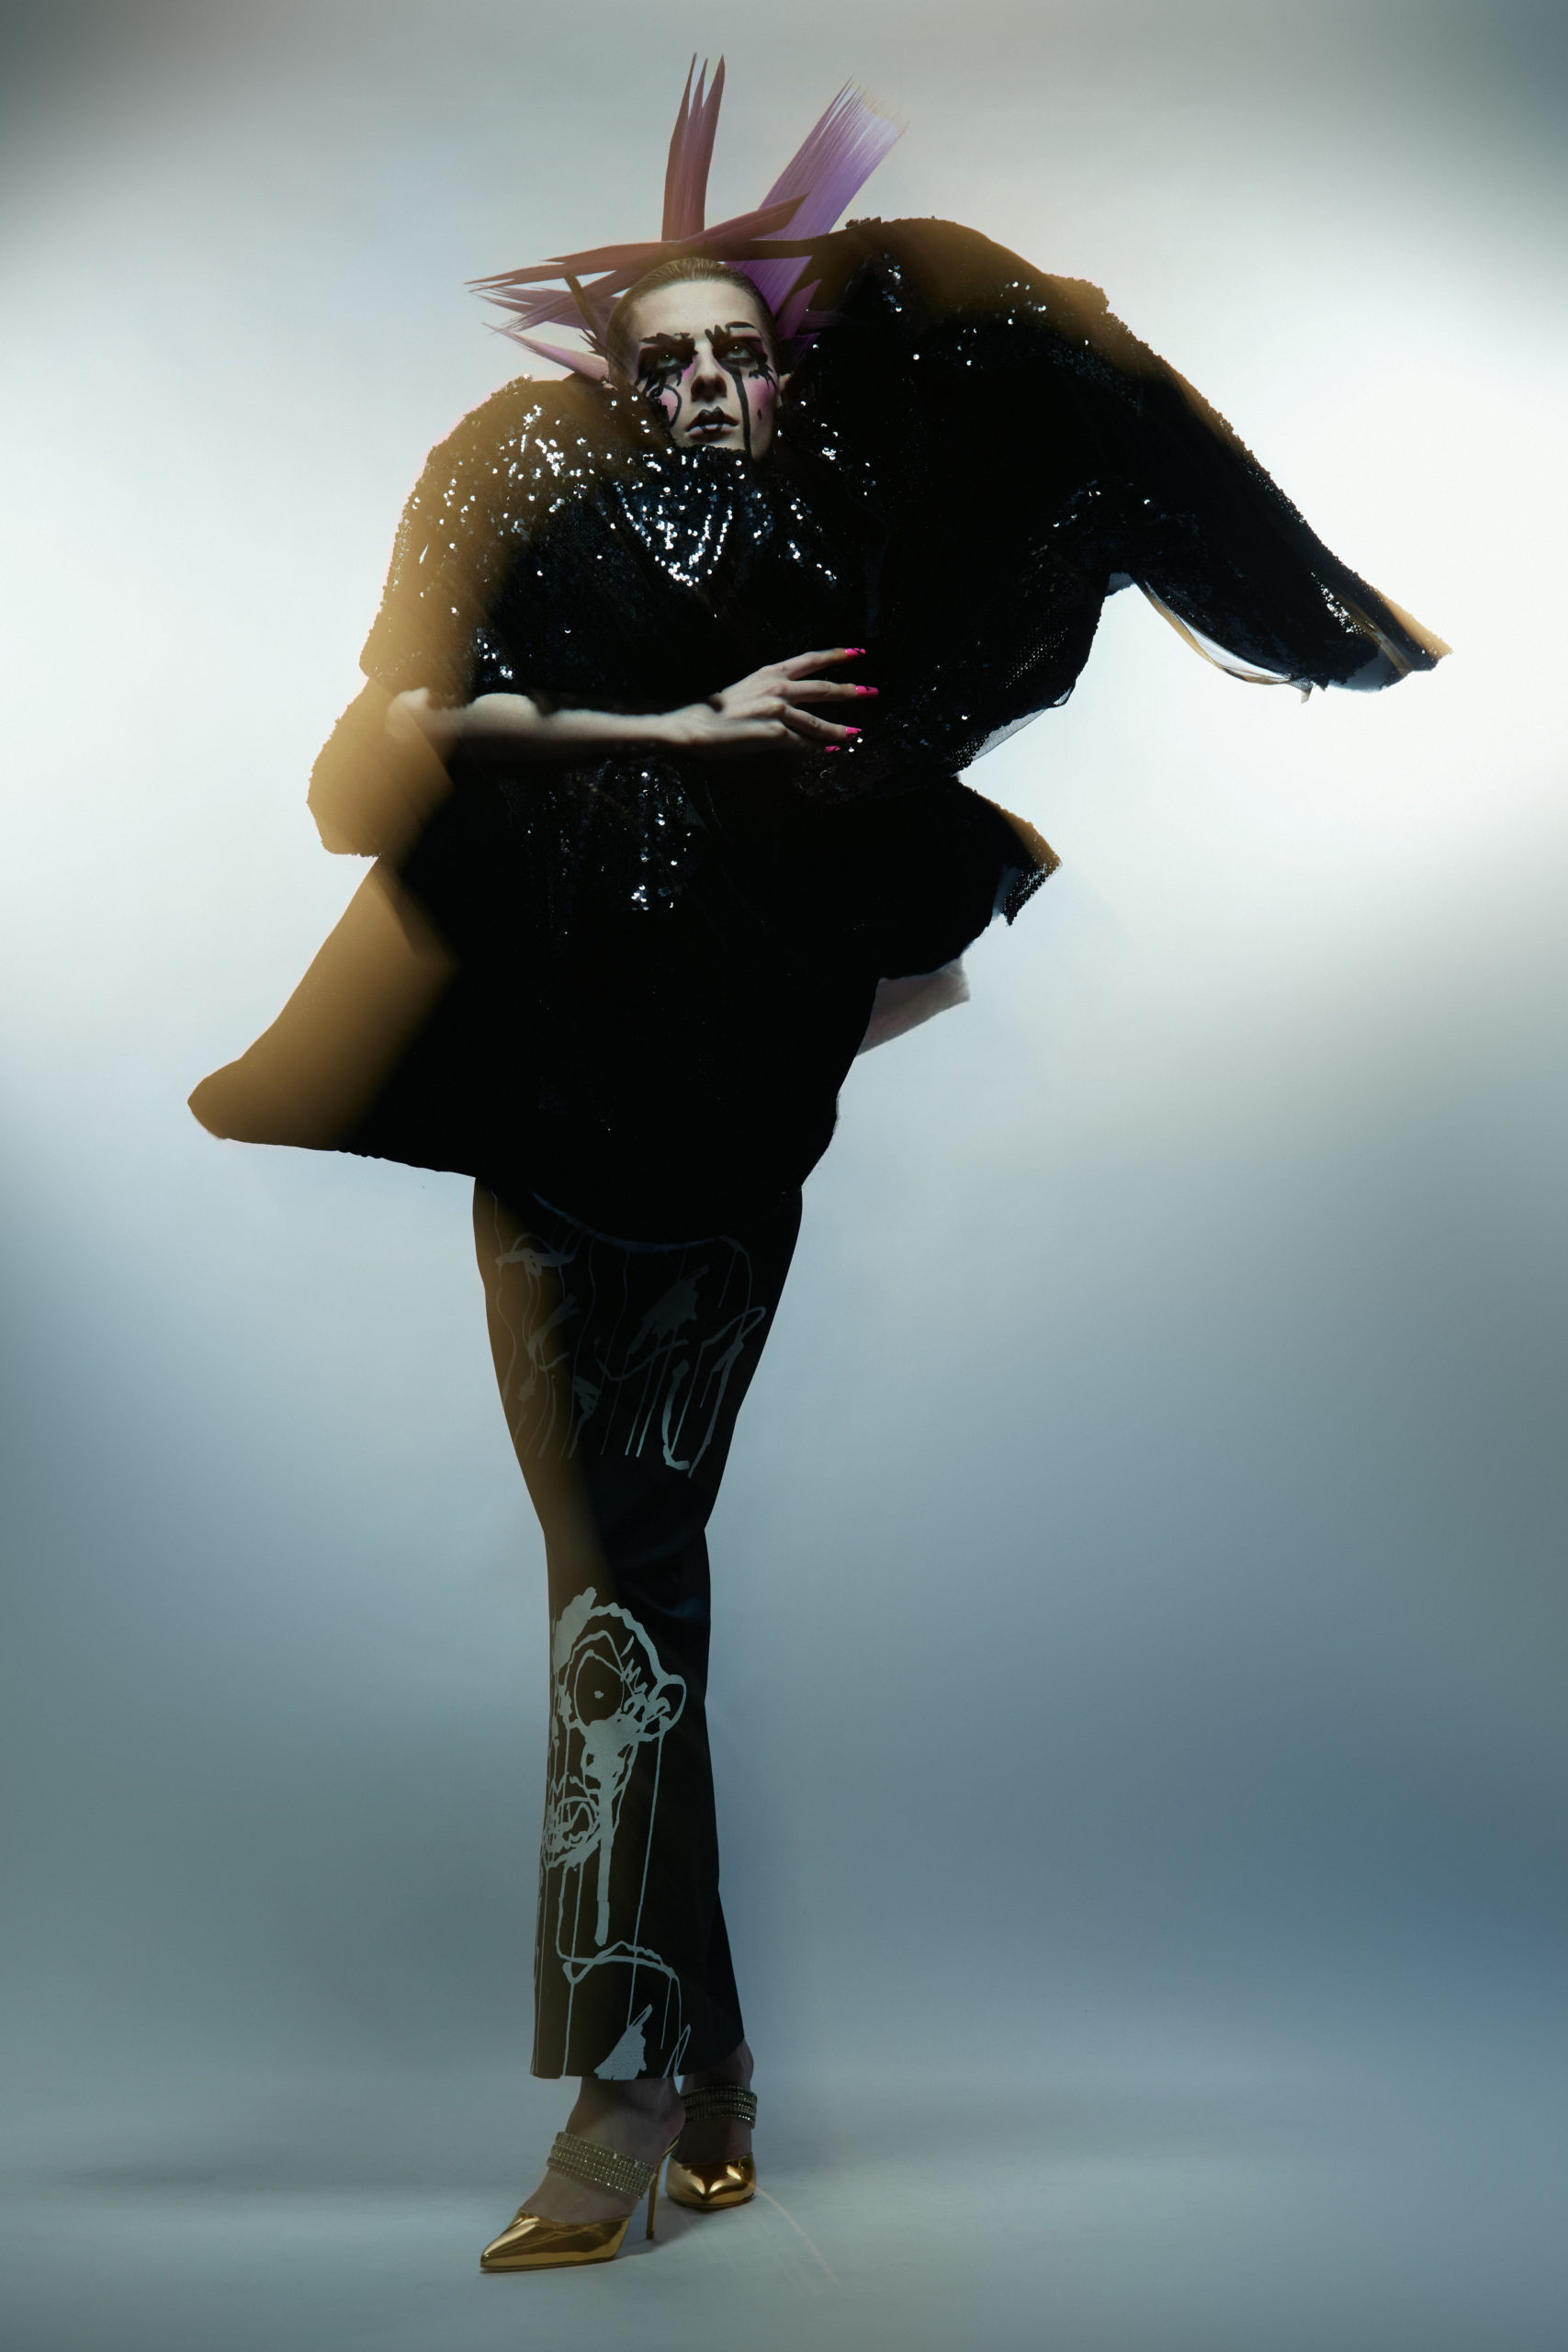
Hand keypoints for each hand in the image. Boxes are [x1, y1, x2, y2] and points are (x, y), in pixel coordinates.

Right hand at [666, 649, 874, 756]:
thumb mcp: (746, 690)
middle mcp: (778, 687)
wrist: (693, 725)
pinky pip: (803, 744)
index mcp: (770, 672)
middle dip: (851, 691)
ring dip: (840, 730)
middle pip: (824, 688)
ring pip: (818, 722)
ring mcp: (778, 710)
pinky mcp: (774, 733)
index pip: (811, 659)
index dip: (837, 655)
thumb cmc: (715, 711)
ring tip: (856, 733)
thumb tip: (791, 702)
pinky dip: (818, 749)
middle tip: (871, 691)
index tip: (858, 652)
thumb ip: (771, 692)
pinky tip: (830, 751)